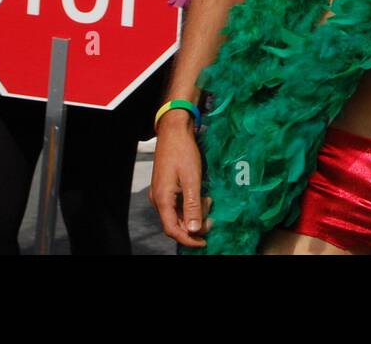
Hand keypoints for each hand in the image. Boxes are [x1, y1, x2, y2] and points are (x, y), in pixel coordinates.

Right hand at [149, 110, 209, 247]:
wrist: (174, 130)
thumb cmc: (183, 152)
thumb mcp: (192, 179)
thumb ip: (192, 206)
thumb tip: (193, 229)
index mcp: (162, 199)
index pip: (172, 229)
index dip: (188, 239)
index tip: (204, 242)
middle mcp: (158, 199)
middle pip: (175, 223)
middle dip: (194, 225)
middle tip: (211, 218)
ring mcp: (161, 193)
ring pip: (178, 214)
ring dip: (194, 213)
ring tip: (208, 202)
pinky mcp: (167, 187)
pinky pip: (178, 204)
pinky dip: (191, 204)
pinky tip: (202, 196)